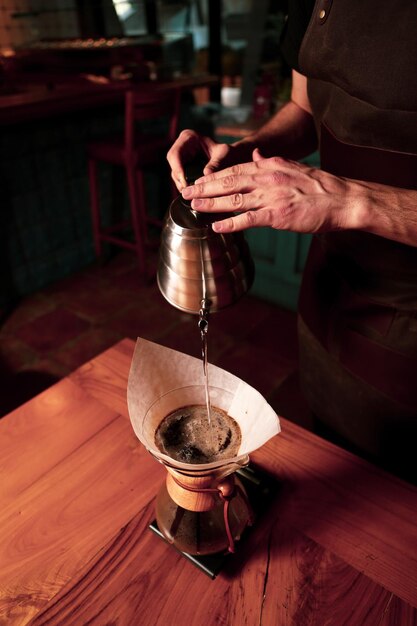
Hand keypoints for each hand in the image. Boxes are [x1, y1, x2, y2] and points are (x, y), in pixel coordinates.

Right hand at [167, 129, 254, 190]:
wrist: (233, 158)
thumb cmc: (229, 153)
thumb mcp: (225, 155)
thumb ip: (216, 163)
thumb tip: (206, 174)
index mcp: (189, 138)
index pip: (175, 154)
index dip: (177, 169)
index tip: (185, 182)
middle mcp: (182, 148)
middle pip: (173, 167)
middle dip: (180, 180)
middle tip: (190, 192)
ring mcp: (182, 160)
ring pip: (176, 176)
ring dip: (183, 186)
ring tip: (194, 195)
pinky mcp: (185, 171)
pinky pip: (181, 181)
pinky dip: (187, 188)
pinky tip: (195, 194)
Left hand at [181, 149, 357, 233]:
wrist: (342, 199)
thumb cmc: (319, 186)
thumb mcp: (292, 166)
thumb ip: (271, 161)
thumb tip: (256, 154)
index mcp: (269, 166)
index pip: (234, 170)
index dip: (213, 176)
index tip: (197, 181)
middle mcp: (267, 178)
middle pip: (228, 182)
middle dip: (204, 188)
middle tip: (185, 193)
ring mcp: (271, 197)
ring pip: (234, 199)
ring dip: (210, 203)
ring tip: (193, 206)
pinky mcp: (277, 215)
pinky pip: (249, 219)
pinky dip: (231, 223)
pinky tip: (217, 227)